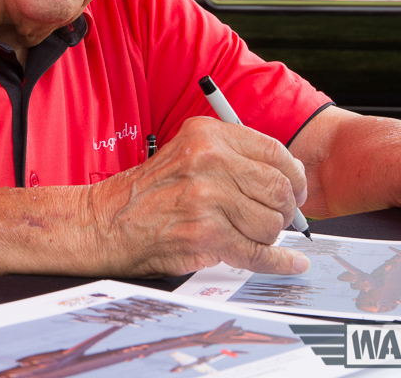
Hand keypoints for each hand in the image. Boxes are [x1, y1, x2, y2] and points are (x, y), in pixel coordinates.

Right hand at [84, 115, 310, 276]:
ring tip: (252, 236)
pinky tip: (289, 263)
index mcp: (208, 136)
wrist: (105, 222)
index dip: (294, 175)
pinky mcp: (205, 235)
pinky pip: (258, 253)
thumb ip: (231, 156)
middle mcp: (209, 162)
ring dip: (269, 237)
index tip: (295, 189)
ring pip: (271, 223)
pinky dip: (279, 263)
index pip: (275, 152)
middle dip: (287, 210)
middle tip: (281, 219)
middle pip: (279, 188)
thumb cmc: (147, 192)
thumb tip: (284, 178)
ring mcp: (208, 199)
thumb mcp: (186, 152)